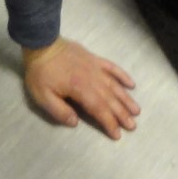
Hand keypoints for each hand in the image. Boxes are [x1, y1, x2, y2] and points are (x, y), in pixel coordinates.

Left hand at [22, 37, 139, 138]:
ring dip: (126, 99)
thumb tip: (75, 123)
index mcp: (80, 89)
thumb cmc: (41, 73)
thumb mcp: (43, 97)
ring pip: (115, 85)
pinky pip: (113, 68)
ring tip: (137, 110)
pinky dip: (123, 76)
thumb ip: (59, 111)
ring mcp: (96, 68)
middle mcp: (93, 79)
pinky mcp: (95, 59)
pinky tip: (131, 84)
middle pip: (110, 99)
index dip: (109, 123)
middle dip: (122, 114)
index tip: (118, 135)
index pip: (99, 109)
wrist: (42, 43)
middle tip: (133, 126)